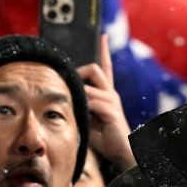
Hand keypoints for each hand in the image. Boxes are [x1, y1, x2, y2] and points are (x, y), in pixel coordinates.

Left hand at [78, 35, 134, 171]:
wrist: (121, 150)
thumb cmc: (103, 135)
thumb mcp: (88, 117)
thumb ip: (80, 104)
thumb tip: (64, 96)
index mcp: (106, 92)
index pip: (105, 66)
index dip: (104, 50)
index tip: (103, 35)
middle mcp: (110, 92)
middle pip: (94, 69)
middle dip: (78, 72)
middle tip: (69, 83)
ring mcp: (112, 100)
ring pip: (90, 86)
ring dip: (79, 94)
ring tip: (75, 105)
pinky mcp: (112, 111)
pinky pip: (93, 102)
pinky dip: (85, 106)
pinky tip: (84, 115)